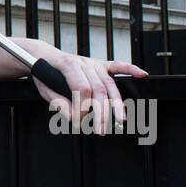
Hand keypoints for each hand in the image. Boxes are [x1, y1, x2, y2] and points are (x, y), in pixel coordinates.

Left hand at [14, 37, 148, 131]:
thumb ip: (58, 103)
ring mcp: (93, 63)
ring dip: (116, 103)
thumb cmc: (44, 74)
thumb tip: (73, 117)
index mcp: (68, 65)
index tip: (79, 122)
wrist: (43, 56)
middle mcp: (83, 62)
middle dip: (101, 112)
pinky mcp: (100, 64)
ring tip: (120, 120)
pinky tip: (142, 75)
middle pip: (98, 89)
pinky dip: (130, 69)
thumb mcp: (44, 90)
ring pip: (109, 83)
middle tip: (101, 130)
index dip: (82, 108)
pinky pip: (117, 65)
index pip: (82, 89)